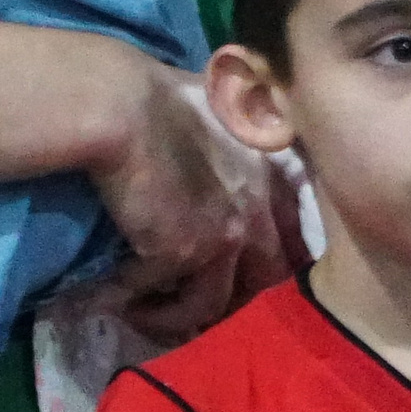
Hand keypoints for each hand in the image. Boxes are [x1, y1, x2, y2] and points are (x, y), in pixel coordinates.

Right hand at [90, 61, 306, 343]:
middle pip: (265, 279)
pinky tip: (121, 303)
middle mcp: (256, 210)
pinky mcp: (184, 255)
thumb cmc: (156, 94)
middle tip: (196, 307)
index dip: (270, 257)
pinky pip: (169, 300)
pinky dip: (147, 308)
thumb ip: (238, 124)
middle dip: (235, 300)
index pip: (291, 232)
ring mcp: (224, 236)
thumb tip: (235, 122)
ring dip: (183, 317)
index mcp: (269, 174)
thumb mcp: (220, 103)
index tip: (243, 272)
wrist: (119, 107)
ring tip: (149, 316)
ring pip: (216, 303)